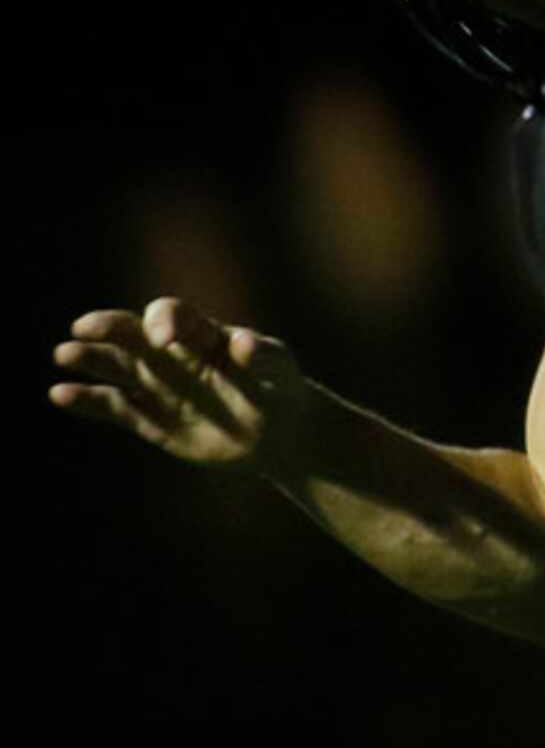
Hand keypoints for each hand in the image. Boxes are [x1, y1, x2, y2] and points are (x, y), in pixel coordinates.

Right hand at [50, 297, 310, 474]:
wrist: (279, 433)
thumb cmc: (281, 388)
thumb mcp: (280, 369)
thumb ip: (262, 354)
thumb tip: (243, 341)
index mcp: (200, 334)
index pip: (171, 315)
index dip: (163, 321)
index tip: (162, 339)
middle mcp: (170, 355)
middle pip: (130, 333)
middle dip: (107, 328)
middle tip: (82, 328)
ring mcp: (157, 385)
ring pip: (114, 367)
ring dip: (89, 360)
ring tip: (65, 354)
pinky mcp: (150, 419)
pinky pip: (113, 407)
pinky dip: (87, 401)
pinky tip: (60, 394)